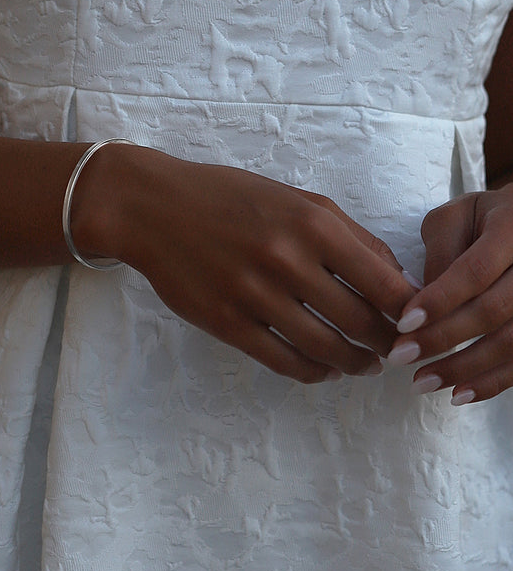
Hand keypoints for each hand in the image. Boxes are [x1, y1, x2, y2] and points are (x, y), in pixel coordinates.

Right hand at [80, 147, 415, 383]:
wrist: (154, 208)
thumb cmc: (231, 198)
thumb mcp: (297, 200)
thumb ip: (350, 236)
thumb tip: (396, 281)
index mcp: (313, 224)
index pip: (386, 282)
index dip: (410, 312)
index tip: (416, 322)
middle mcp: (287, 260)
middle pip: (361, 322)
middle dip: (386, 344)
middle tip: (392, 350)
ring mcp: (254, 295)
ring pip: (325, 349)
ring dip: (354, 364)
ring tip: (363, 364)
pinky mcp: (226, 323)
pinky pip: (284, 362)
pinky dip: (313, 373)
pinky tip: (322, 369)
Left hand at [387, 184, 512, 403]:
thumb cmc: (486, 219)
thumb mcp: (457, 217)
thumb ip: (440, 250)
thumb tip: (421, 299)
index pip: (475, 271)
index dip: (439, 301)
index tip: (404, 324)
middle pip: (493, 311)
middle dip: (443, 338)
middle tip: (401, 357)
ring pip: (511, 342)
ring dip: (465, 368)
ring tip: (422, 382)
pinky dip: (493, 383)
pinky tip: (460, 394)